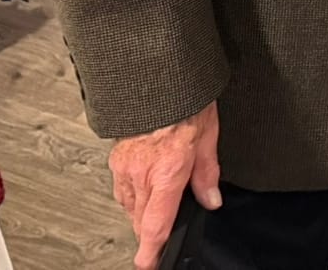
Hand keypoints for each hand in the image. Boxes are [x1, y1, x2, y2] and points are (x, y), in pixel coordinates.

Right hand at [109, 101, 220, 269]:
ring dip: (140, 214)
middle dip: (149, 233)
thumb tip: (211, 199)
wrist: (158, 76)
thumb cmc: (185, 101)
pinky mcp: (117, 156)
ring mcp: (125, 165)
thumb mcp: (209, 136)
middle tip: (157, 241)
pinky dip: (132, 195)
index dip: (151, 250)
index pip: (156, 223)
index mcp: (167, 171)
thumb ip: (208, 173)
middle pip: (140, 220)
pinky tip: (142, 190)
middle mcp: (142, 173)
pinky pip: (122, 187)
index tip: (148, 264)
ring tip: (155, 212)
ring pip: (129, 205)